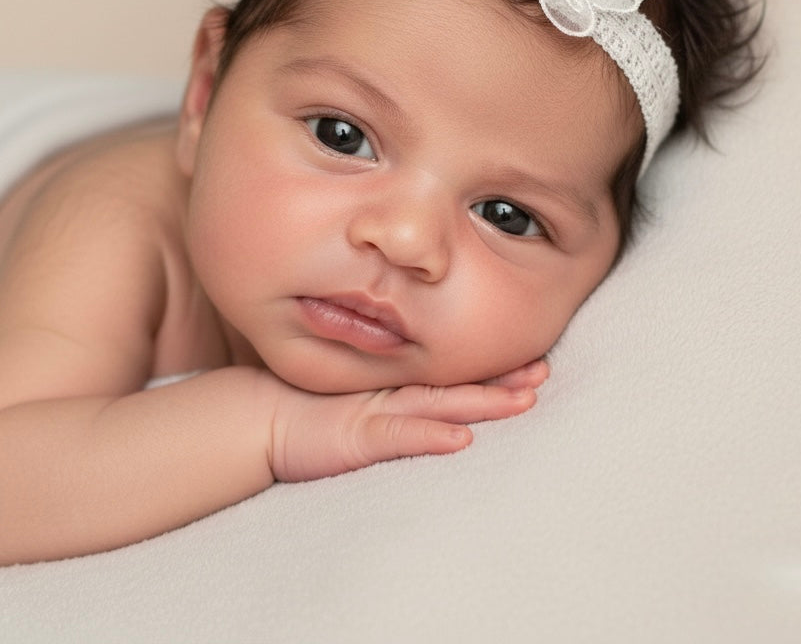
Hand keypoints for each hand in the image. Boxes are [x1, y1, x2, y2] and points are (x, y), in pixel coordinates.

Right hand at [266, 358, 548, 482]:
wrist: (257, 417)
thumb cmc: (304, 410)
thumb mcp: (352, 400)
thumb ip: (385, 401)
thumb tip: (428, 405)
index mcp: (394, 388)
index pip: (451, 378)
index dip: (491, 371)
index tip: (532, 360)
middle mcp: (392, 395)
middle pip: (456, 387)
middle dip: (502, 381)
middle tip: (543, 370)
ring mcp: (376, 414)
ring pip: (440, 406)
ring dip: (482, 403)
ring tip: (524, 399)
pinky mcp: (357, 438)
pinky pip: (399, 438)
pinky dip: (429, 437)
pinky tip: (459, 439)